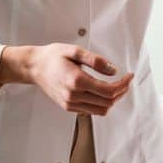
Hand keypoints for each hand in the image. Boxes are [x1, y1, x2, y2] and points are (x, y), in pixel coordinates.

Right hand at [0, 44, 133, 114]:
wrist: (34, 67)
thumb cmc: (52, 57)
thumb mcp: (75, 51)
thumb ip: (96, 61)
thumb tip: (113, 71)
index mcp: (77, 82)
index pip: (109, 91)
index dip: (123, 85)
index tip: (129, 76)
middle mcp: (74, 96)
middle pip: (108, 102)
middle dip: (121, 92)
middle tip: (126, 81)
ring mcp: (70, 104)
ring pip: (101, 110)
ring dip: (113, 100)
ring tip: (117, 86)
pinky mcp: (68, 107)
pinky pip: (91, 110)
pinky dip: (101, 103)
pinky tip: (103, 91)